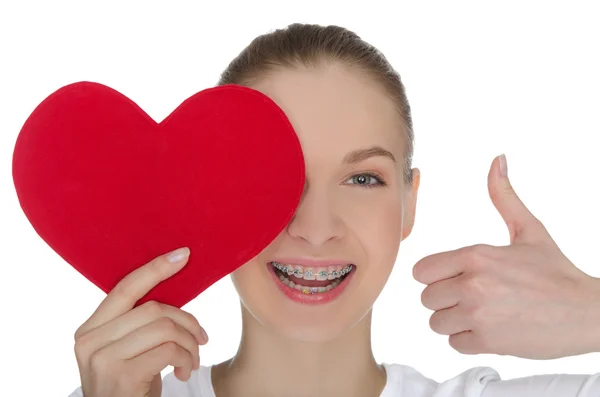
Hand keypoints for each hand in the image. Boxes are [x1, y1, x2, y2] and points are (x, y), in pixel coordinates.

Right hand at [73, 247, 208, 396]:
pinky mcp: (121, 376)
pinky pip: (169, 350)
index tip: (183, 254)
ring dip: (190, 343)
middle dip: (187, 320)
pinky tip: (185, 371)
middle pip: (153, 308)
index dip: (156, 268)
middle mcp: (89, 340)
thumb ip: (137, 322)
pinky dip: (187, 358)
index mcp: (90, 328)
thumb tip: (173, 283)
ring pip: (165, 327)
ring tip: (193, 358)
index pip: (126, 287)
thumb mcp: (127, 350)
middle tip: (201, 338)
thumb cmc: (131, 385)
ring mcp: (102, 359)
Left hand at [413, 155, 599, 358]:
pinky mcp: (488, 341)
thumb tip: (497, 161)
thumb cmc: (556, 272)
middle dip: (444, 299)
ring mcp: (479, 314)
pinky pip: (454, 343)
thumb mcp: (529, 230)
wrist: (587, 312)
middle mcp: (473, 284)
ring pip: (436, 322)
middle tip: (469, 298)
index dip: (434, 276)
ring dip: (453, 321)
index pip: (421, 270)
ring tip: (479, 314)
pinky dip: (468, 340)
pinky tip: (489, 329)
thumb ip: (505, 197)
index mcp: (476, 255)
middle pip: (426, 298)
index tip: (450, 279)